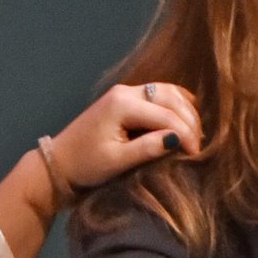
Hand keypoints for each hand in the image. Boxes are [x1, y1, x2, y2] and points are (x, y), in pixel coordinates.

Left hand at [50, 80, 201, 192]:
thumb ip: (148, 148)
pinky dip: (175, 103)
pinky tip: (185, 118)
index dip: (186, 134)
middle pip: (170, 98)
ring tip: (194, 135)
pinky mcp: (125, 97)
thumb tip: (177, 140)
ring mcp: (125, 91)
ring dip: (185, 110)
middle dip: (189, 120)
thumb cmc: (86, 166)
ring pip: (167, 91)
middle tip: (198, 146)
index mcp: (122, 104)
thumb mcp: (117, 161)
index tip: (196, 155)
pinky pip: (158, 93)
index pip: (166, 115)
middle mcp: (126, 91)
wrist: (59, 162)